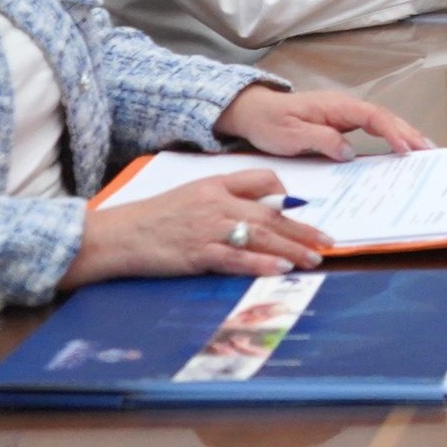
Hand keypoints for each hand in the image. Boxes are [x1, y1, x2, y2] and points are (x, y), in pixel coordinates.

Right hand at [61, 170, 326, 289]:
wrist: (119, 235)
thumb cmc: (153, 217)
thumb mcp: (190, 195)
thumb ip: (222, 197)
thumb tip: (259, 207)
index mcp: (215, 183)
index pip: (261, 178)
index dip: (285, 192)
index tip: (301, 208)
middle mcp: (217, 202)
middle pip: (270, 213)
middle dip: (302, 229)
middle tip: (328, 240)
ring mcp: (209, 228)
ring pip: (261, 236)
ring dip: (292, 248)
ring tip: (315, 258)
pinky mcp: (199, 254)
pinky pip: (237, 258)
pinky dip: (261, 263)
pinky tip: (281, 268)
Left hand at [214, 84, 430, 160]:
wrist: (254, 112)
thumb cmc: (271, 123)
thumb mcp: (292, 135)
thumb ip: (322, 140)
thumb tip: (349, 151)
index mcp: (336, 106)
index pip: (373, 117)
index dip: (392, 132)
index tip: (406, 149)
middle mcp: (345, 107)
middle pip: (384, 117)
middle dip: (409, 132)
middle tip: (431, 150)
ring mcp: (344, 114)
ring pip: (382, 122)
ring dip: (404, 134)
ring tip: (425, 150)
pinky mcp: (341, 124)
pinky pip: (372, 129)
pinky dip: (390, 137)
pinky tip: (400, 150)